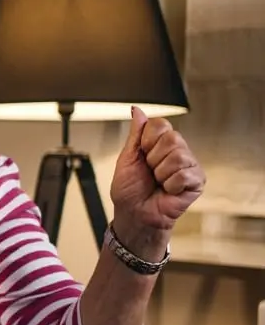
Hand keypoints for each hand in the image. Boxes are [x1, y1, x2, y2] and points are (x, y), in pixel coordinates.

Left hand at [109, 106, 204, 252]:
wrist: (134, 213)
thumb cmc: (129, 190)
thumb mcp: (127, 158)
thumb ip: (136, 133)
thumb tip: (137, 110)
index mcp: (160, 143)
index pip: (160, 124)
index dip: (147, 140)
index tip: (142, 154)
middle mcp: (177, 151)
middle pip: (171, 138)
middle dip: (153, 159)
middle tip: (150, 172)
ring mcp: (189, 165)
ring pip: (178, 156)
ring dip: (161, 173)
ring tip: (159, 182)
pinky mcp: (197, 180)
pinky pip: (185, 174)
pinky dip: (171, 185)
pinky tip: (169, 190)